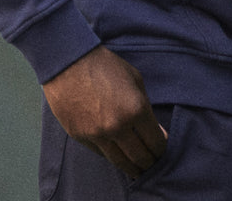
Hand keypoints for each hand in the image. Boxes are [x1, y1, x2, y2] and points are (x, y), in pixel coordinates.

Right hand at [42, 46, 167, 177]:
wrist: (69, 62)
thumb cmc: (106, 65)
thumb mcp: (135, 79)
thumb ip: (147, 106)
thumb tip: (157, 132)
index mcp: (136, 109)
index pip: (155, 142)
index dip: (162, 149)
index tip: (162, 149)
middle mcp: (118, 126)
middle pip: (140, 158)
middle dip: (150, 162)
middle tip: (153, 163)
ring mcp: (98, 134)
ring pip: (120, 162)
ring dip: (132, 168)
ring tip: (138, 169)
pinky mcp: (81, 137)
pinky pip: (102, 154)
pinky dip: (113, 156)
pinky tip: (119, 155)